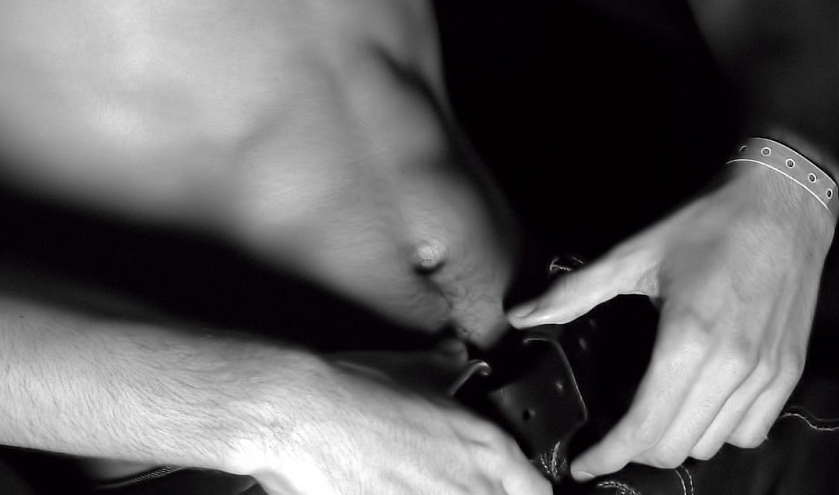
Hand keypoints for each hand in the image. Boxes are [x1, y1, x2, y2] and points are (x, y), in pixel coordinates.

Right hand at [246, 346, 551, 494]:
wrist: (301, 417)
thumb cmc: (349, 392)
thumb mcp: (408, 370)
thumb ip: (443, 369)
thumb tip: (454, 357)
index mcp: (485, 450)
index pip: (537, 492)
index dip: (524, 490)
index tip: (509, 487)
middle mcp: (471, 490)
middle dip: (478, 493)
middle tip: (438, 481)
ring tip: (407, 483)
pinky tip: (385, 491)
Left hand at [505, 163, 833, 479]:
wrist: (781, 204)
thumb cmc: (706, 224)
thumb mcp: (634, 252)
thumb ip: (576, 292)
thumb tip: (521, 315)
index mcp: (688, 339)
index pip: (644, 426)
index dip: (608, 454)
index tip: (584, 464)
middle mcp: (731, 366)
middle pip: (675, 445)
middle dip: (635, 448)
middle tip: (612, 431)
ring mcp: (765, 374)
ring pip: (713, 444)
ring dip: (676, 440)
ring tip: (652, 414)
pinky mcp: (788, 373)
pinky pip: (751, 432)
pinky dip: (720, 432)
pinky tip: (699, 404)